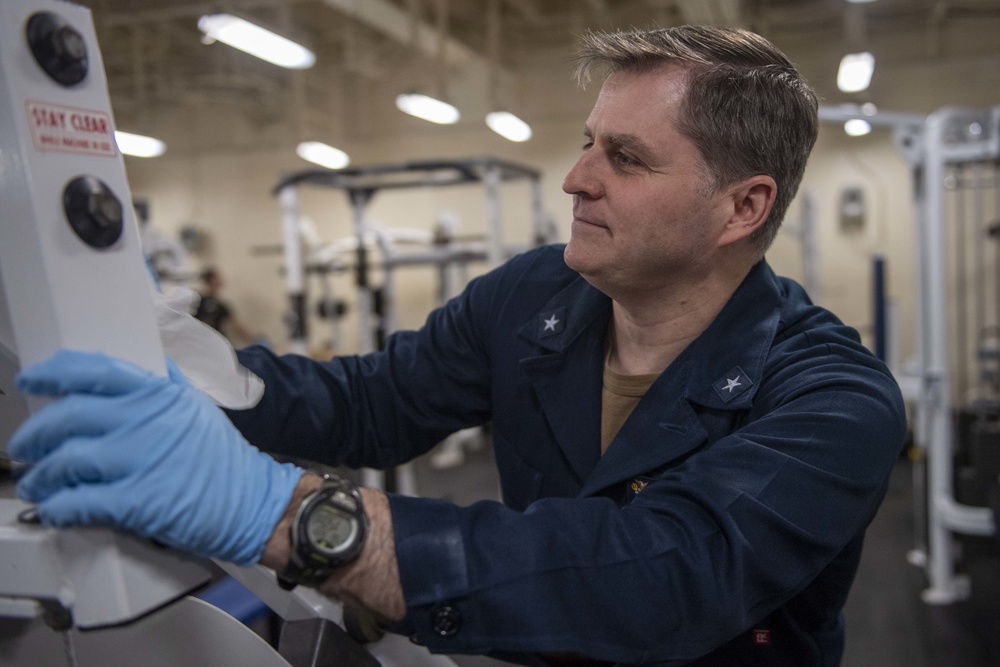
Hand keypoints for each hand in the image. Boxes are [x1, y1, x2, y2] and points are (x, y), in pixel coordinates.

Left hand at [9, 350, 302, 565]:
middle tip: (24, 448)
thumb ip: (167, 382)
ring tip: (38, 485)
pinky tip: (54, 510)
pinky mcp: (135, 502)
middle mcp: (146, 421)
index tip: (33, 381)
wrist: (252, 502)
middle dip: (34, 436)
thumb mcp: (197, 406)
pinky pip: (77, 502)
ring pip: (64, 462)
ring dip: (41, 477)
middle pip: (68, 418)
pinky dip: (57, 509)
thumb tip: (146, 362)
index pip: (94, 371)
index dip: (53, 374)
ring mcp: (139, 460)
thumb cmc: (224, 460)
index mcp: (159, 394)